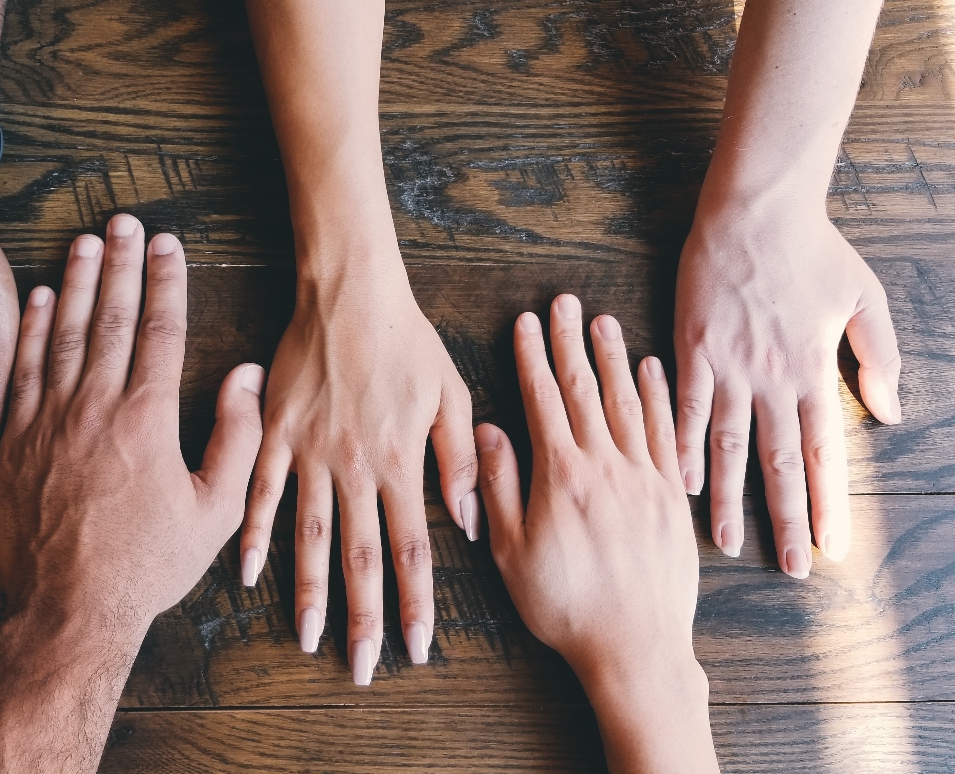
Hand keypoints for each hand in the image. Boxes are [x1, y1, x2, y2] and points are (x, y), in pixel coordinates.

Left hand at [0, 220, 264, 772]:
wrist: (68, 610)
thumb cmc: (147, 565)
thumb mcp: (215, 511)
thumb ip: (237, 437)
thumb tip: (245, 376)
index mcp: (146, 419)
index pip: (159, 330)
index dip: (166, 281)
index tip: (169, 244)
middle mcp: (93, 407)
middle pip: (108, 317)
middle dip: (120, 264)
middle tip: (125, 222)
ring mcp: (47, 421)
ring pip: (62, 333)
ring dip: (75, 282)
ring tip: (85, 241)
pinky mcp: (13, 440)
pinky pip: (22, 369)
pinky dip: (31, 329)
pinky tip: (39, 298)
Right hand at [239, 255, 477, 684]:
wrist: (349, 291)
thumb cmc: (406, 340)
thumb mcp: (450, 394)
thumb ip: (458, 461)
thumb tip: (470, 523)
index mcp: (400, 462)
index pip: (412, 550)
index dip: (415, 604)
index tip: (416, 648)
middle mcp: (354, 468)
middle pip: (360, 558)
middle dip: (364, 618)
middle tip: (363, 668)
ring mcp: (310, 453)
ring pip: (309, 537)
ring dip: (309, 593)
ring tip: (308, 639)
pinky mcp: (276, 433)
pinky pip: (261, 493)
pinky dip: (254, 534)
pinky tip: (248, 573)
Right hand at [475, 294, 715, 773]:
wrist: (636, 648)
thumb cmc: (564, 606)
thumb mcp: (511, 551)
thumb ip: (498, 486)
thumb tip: (487, 431)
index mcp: (561, 476)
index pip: (543, 400)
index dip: (532, 357)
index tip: (527, 322)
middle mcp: (606, 466)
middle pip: (586, 390)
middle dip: (571, 342)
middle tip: (565, 302)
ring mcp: (645, 479)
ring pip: (628, 403)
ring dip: (614, 359)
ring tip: (604, 322)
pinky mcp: (671, 497)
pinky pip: (667, 433)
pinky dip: (659, 397)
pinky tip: (652, 371)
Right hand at [674, 201, 900, 575]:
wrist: (755, 210)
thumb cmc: (813, 250)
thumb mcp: (865, 298)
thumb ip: (878, 358)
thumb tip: (889, 414)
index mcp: (814, 370)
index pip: (822, 452)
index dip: (827, 503)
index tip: (832, 548)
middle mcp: (772, 378)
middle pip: (778, 462)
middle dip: (786, 519)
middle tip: (789, 568)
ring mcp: (728, 366)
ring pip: (729, 445)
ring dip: (728, 499)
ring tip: (725, 543)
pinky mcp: (692, 349)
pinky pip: (686, 408)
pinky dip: (683, 446)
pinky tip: (680, 482)